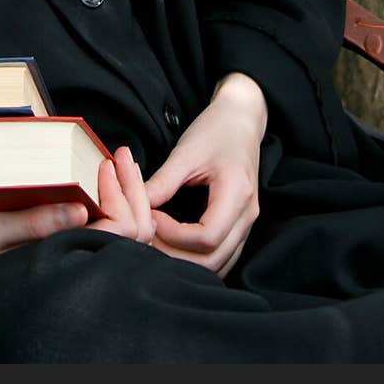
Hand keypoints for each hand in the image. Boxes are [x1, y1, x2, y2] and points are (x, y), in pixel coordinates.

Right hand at [0, 145, 152, 284]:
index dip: (120, 194)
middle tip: (120, 154)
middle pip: (133, 232)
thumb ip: (36, 223)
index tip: (105, 162)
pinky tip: (102, 181)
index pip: (119, 230)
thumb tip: (82, 209)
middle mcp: (75, 261)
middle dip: (133, 190)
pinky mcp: (63, 250)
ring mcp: (72, 257)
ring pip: (123, 232)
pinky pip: (104, 230)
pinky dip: (112, 203)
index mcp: (62, 258)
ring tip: (115, 164)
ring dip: (126, 196)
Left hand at [144, 72, 266, 277]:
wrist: (241, 119)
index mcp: (237, 194)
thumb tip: (135, 205)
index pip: (206, 237)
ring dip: (186, 262)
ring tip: (157, 242)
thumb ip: (163, 181)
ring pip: (219, 264)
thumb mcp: (186, 151)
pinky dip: (197, 258)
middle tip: (147, 237)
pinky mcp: (241, 226)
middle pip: (213, 260)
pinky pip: (222, 256)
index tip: (150, 217)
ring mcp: (247, 224)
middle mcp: (247, 216)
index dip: (173, 235)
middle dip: (176, 256)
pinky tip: (174, 245)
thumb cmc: (216, 130)